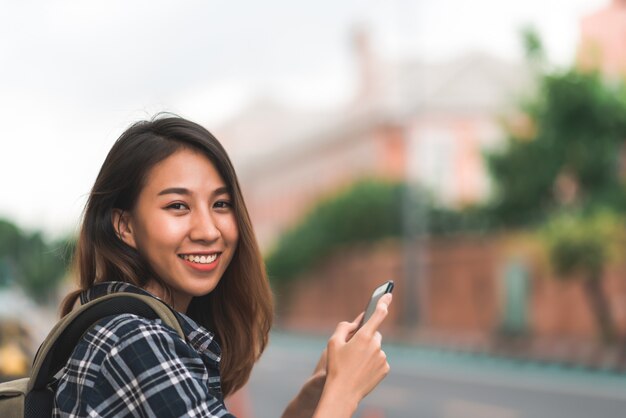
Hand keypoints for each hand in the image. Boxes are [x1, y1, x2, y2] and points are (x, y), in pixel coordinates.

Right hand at [317, 293, 392, 413]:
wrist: (343, 392)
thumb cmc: (336, 367)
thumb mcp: (333, 343)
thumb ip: (343, 327)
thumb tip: (353, 322)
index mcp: (364, 336)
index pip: (378, 314)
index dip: (384, 302)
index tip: (389, 294)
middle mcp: (376, 345)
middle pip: (374, 334)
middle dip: (366, 338)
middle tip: (353, 349)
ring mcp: (382, 357)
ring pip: (376, 348)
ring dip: (369, 351)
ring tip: (355, 364)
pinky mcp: (385, 368)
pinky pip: (379, 360)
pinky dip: (372, 362)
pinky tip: (362, 370)